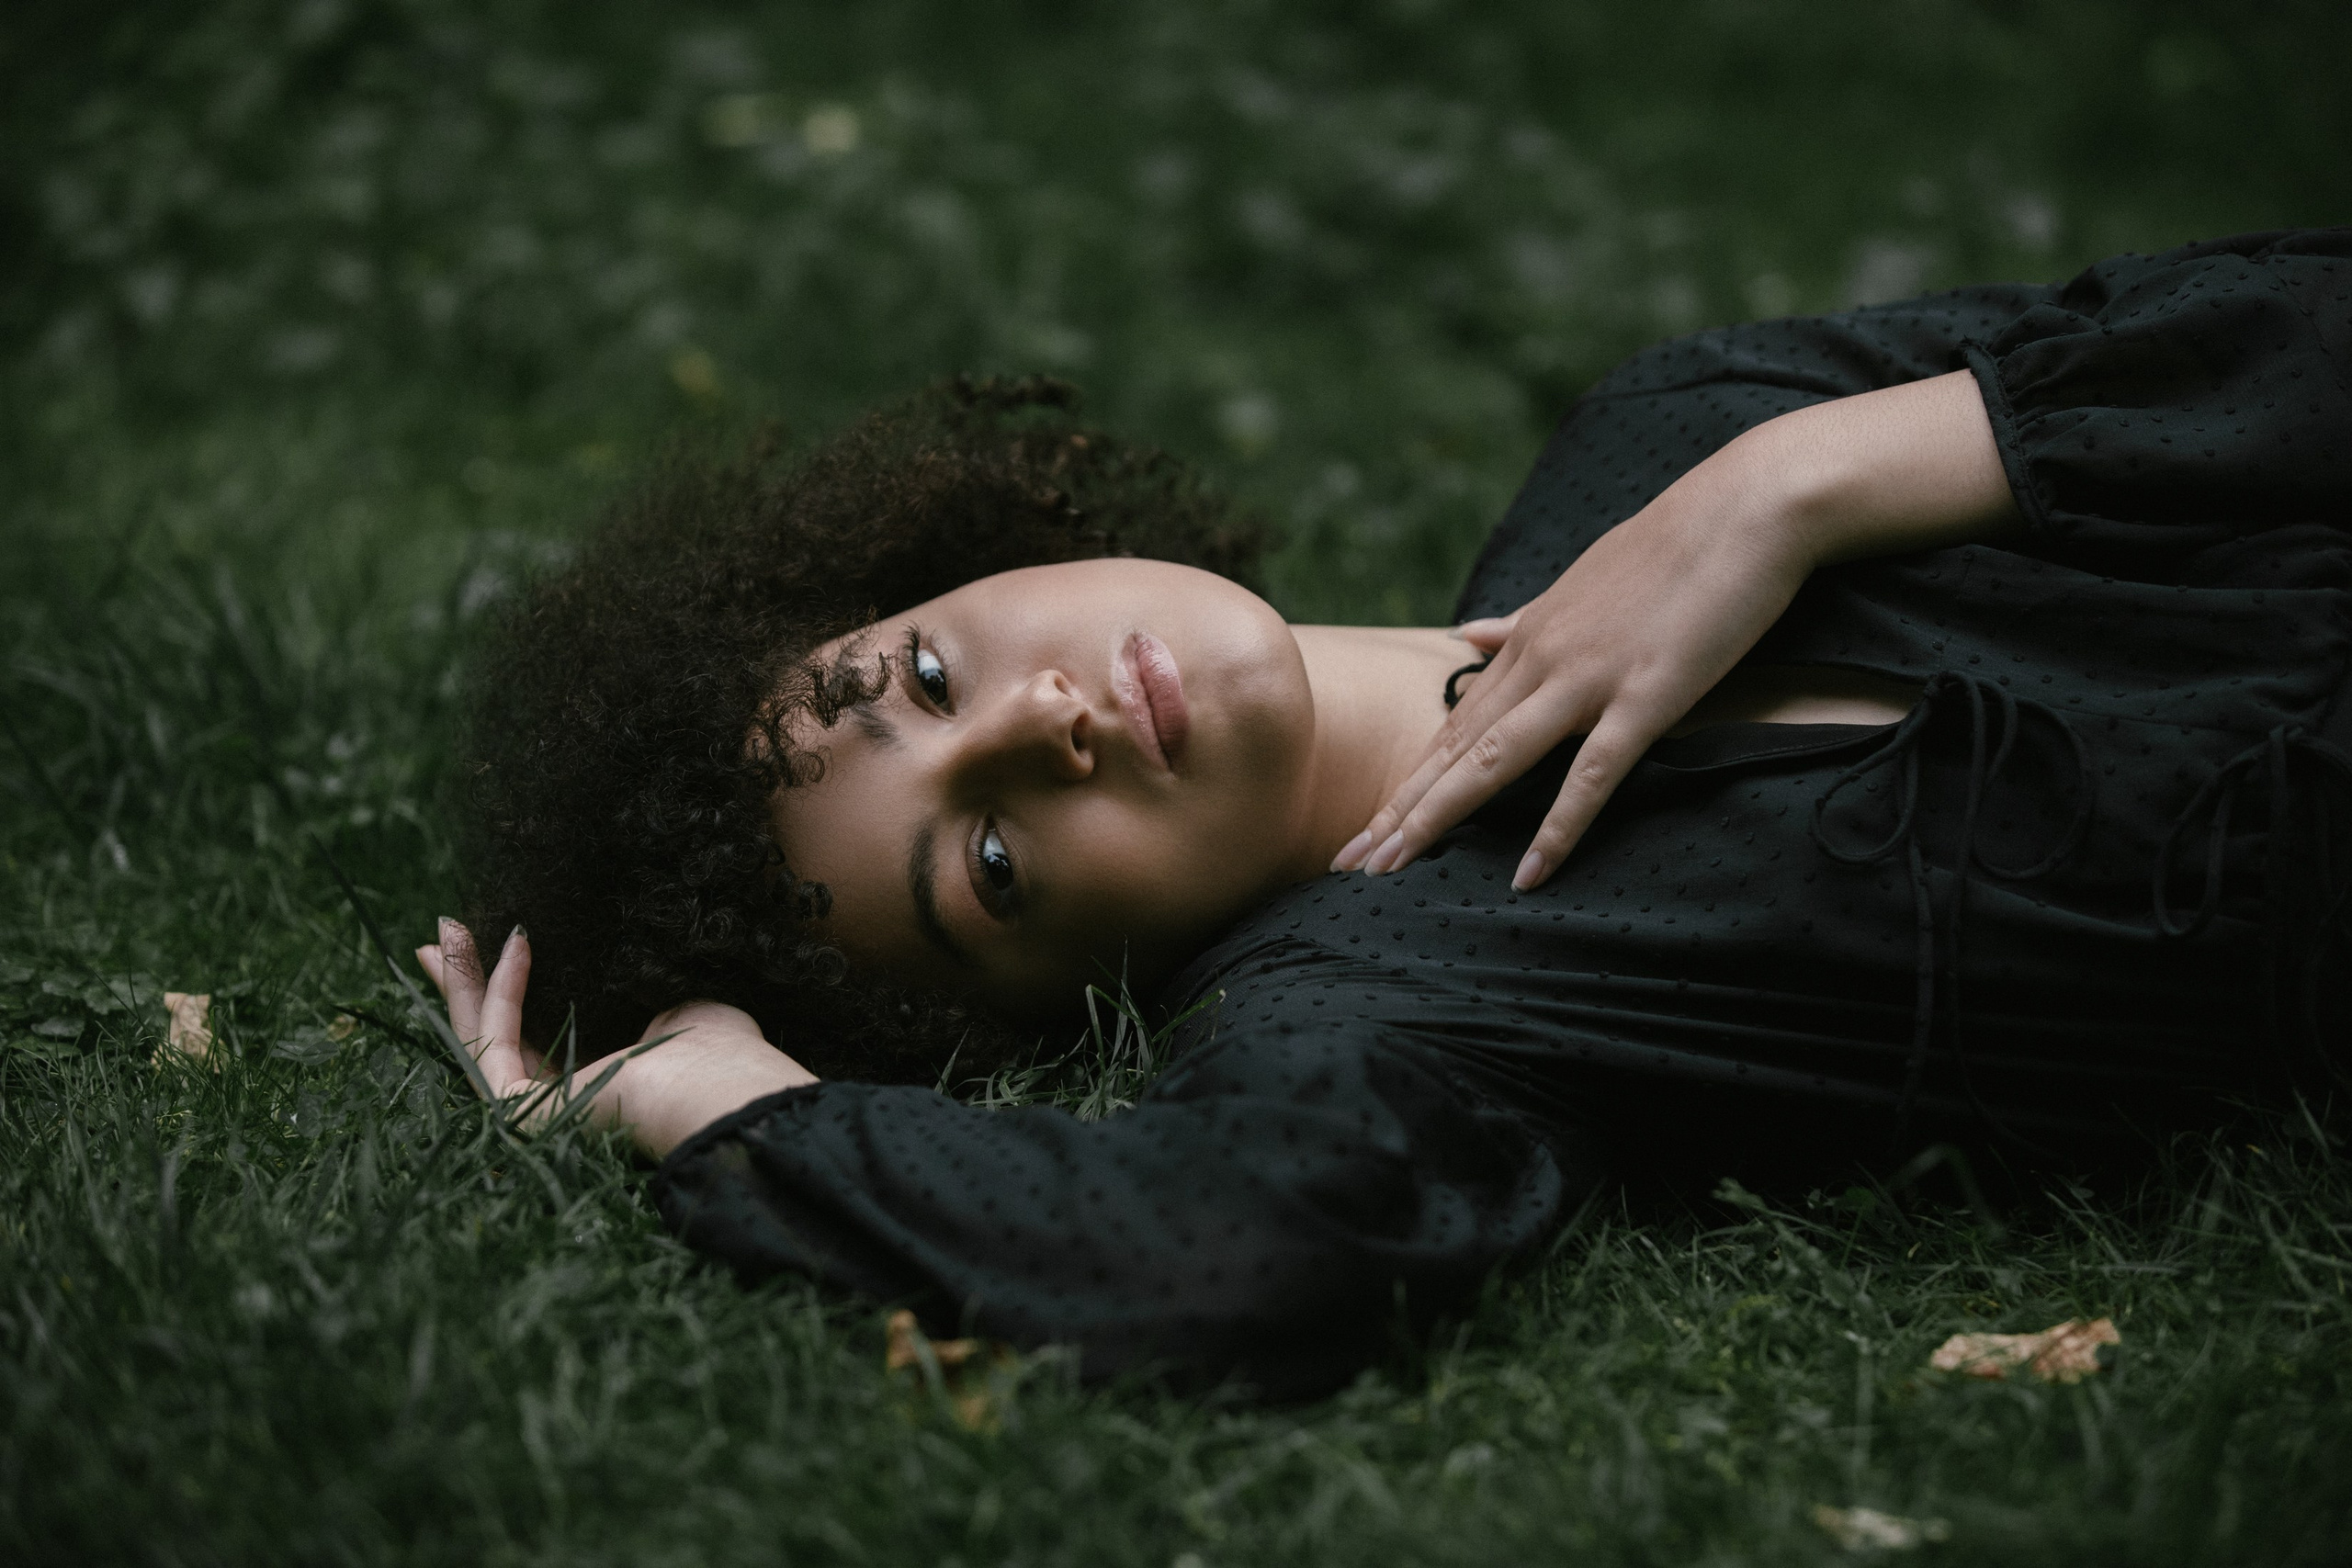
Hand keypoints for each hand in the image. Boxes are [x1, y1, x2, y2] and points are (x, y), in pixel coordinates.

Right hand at [416, 919, 817, 1158]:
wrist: (726, 1092)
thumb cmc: (722, 1054)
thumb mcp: (675, 1006)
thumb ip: (635, 989)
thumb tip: (614, 952)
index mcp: (600, 1085)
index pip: (536, 1038)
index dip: (507, 992)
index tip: (499, 941)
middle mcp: (562, 1103)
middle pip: (493, 1039)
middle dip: (463, 984)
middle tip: (443, 933)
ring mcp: (536, 1114)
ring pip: (479, 1040)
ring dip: (462, 981)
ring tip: (448, 927)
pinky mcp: (523, 1112)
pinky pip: (494, 1044)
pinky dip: (499, 992)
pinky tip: (516, 944)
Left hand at [1336, 371, 2017, 889]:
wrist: (1748, 506)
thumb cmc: (1676, 544)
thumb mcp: (1581, 580)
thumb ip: (1522, 618)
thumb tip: (1469, 633)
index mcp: (1528, 636)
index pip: (1455, 724)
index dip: (1410, 778)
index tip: (1369, 824)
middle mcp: (1541, 659)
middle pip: (1454, 750)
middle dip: (1398, 810)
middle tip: (1346, 863)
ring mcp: (1588, 679)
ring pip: (1493, 762)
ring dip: (1437, 818)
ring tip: (1390, 869)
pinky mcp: (1644, 697)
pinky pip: (1591, 776)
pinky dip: (1556, 829)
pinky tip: (1528, 876)